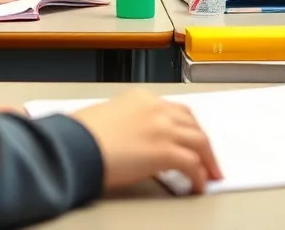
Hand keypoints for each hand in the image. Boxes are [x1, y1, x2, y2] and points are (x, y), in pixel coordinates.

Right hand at [70, 90, 222, 193]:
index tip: (191, 139)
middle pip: (192, 124)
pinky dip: (199, 176)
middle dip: (202, 143)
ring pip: (199, 142)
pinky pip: (192, 165)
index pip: (175, 111)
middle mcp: (157, 108)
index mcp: (142, 98)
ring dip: (208, 160)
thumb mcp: (109, 119)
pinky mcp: (165, 151)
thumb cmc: (80, 135)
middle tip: (208, 159)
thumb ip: (131, 125)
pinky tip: (198, 186)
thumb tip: (139, 145)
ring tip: (210, 175)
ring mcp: (163, 128)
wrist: (75, 145)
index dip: (187, 128)